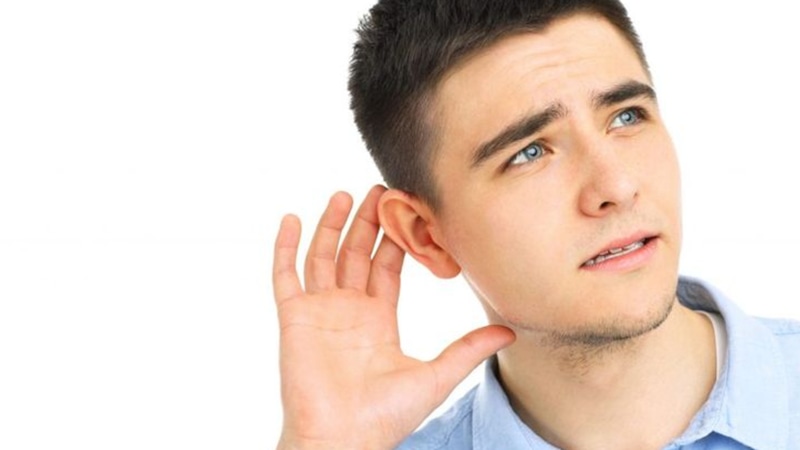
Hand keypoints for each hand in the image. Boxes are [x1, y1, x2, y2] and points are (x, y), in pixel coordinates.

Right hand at [272, 186, 514, 449]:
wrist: (342, 438)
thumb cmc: (385, 417)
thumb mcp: (435, 376)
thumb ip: (468, 349)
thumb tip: (510, 331)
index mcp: (378, 319)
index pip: (386, 267)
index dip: (395, 238)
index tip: (405, 210)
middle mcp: (348, 310)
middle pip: (356, 254)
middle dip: (367, 222)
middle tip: (378, 189)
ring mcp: (319, 311)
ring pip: (323, 256)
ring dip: (331, 226)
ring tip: (343, 194)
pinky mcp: (294, 317)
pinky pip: (285, 274)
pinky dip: (285, 247)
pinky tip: (291, 219)